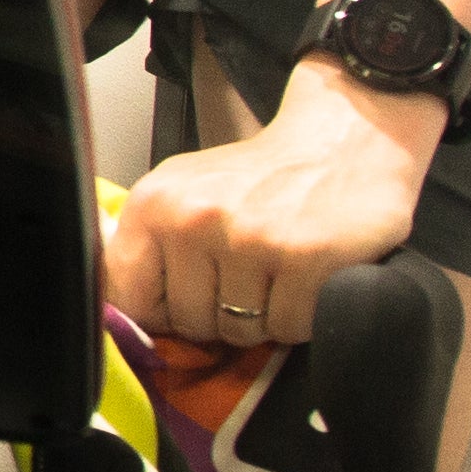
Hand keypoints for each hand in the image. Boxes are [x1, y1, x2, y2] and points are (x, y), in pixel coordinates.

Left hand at [106, 69, 438, 344]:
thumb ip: (150, 246)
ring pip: (240, 331)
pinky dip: (301, 316)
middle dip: (220, 314)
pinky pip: (288, 328)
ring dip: (263, 315)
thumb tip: (123, 314)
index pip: (130, 299)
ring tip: (278, 270)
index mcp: (154, 203)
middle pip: (190, 323)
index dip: (161, 313)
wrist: (347, 140)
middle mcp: (195, 219)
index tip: (187, 301)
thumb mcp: (186, 191)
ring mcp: (249, 239)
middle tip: (249, 274)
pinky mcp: (303, 258)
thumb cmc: (262, 177)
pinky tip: (307, 277)